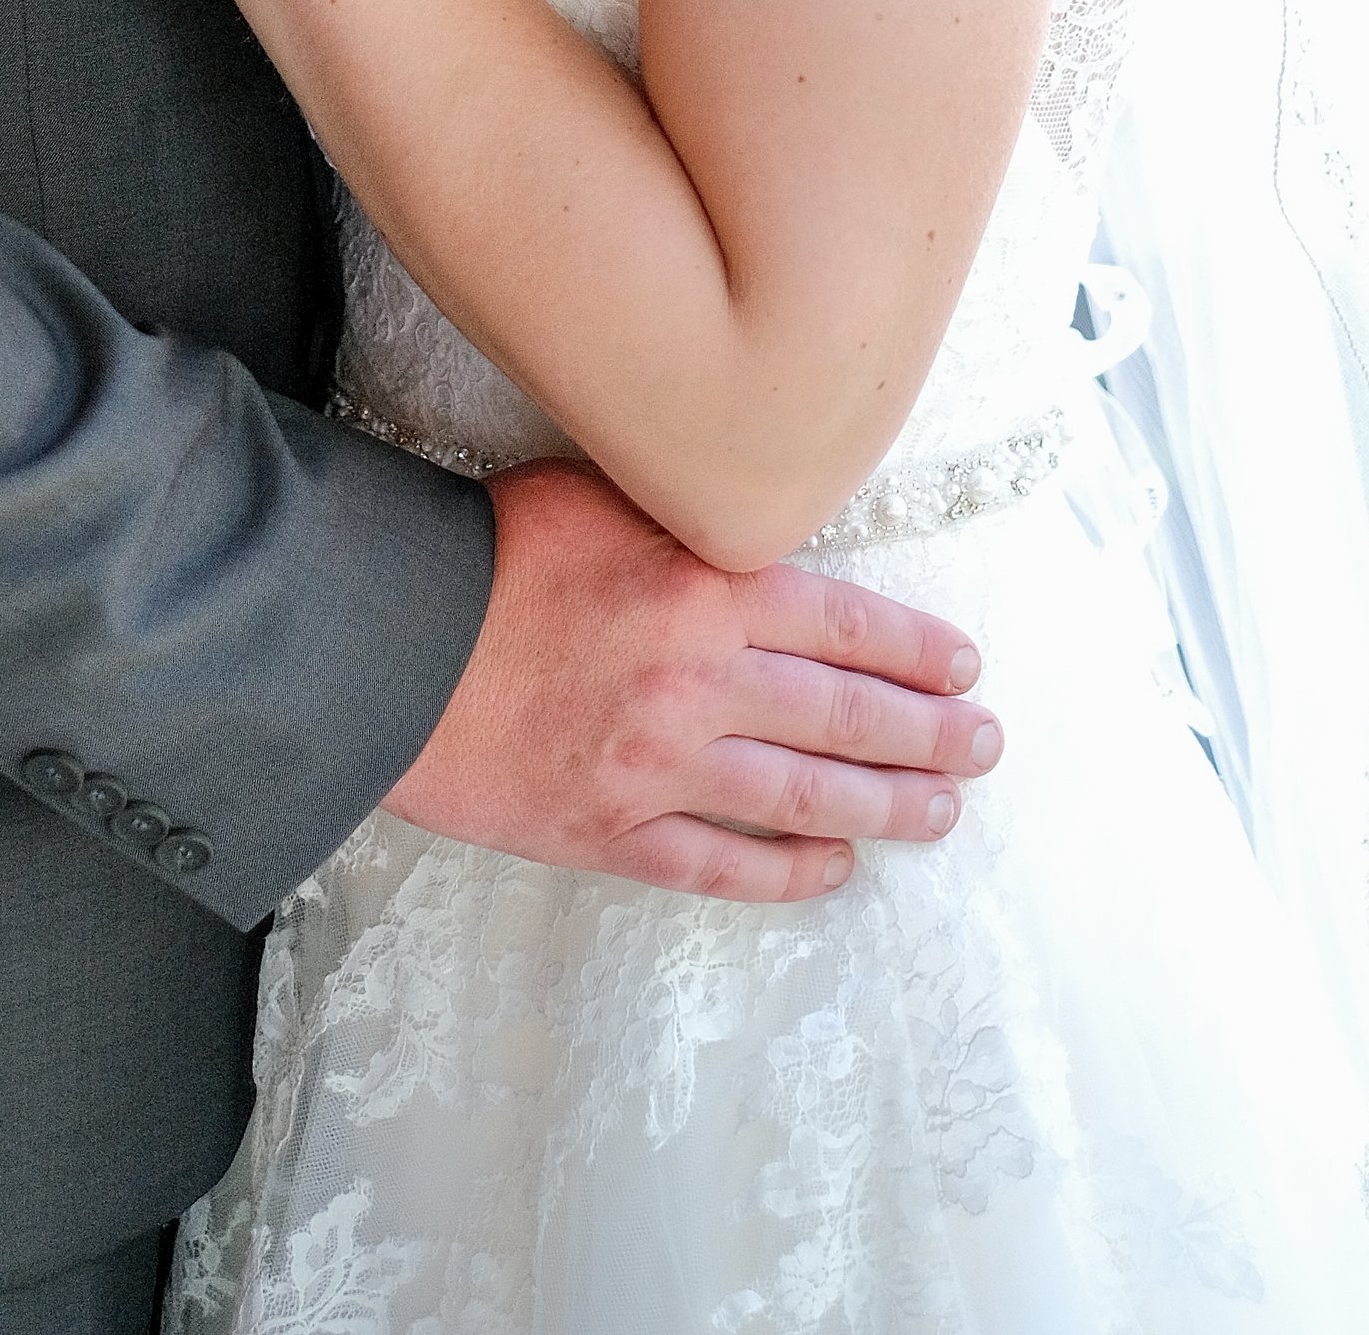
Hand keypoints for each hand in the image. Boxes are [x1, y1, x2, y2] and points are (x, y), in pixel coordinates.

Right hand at [392, 462, 1000, 900]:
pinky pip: (721, 868)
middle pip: (845, 716)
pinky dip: (786, 873)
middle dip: (929, 735)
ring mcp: (659, 769)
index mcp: (702, 589)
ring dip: (886, 808)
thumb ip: (687, 517)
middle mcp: (699, 683)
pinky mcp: (611, 831)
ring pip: (804, 799)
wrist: (384, 644)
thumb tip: (755, 518)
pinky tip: (833, 869)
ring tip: (941, 814)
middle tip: (984, 747)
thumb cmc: (486, 551)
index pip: (843, 622)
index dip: (913, 650)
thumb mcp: (600, 495)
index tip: (964, 666)